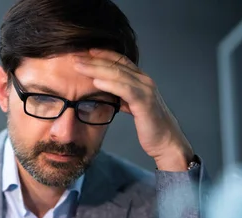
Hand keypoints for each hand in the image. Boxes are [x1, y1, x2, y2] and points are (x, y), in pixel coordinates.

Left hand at [74, 49, 193, 170]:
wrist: (166, 142)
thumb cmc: (150, 126)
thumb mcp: (133, 107)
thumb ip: (123, 97)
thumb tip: (106, 92)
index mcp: (141, 80)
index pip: (119, 61)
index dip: (101, 54)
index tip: (83, 52)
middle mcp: (144, 81)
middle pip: (116, 64)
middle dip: (94, 59)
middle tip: (75, 56)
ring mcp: (146, 90)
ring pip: (118, 74)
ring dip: (96, 68)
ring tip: (79, 66)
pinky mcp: (145, 103)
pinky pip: (125, 90)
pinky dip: (110, 84)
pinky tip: (96, 82)